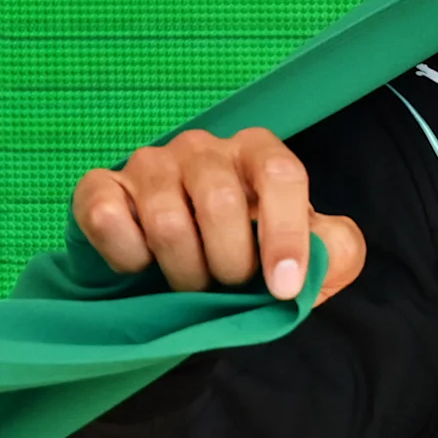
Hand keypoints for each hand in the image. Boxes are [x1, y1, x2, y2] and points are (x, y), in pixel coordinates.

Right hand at [71, 128, 367, 301]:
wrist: (183, 269)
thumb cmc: (252, 255)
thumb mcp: (308, 258)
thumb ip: (337, 250)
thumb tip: (328, 249)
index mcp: (258, 153)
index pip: (281, 175)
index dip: (286, 236)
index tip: (284, 289)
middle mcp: (202, 148)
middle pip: (220, 203)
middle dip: (230, 265)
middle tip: (228, 287)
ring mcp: (149, 163)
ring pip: (166, 220)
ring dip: (183, 273)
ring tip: (190, 285)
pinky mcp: (100, 187)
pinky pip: (106, 219)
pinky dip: (128, 258)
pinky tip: (142, 268)